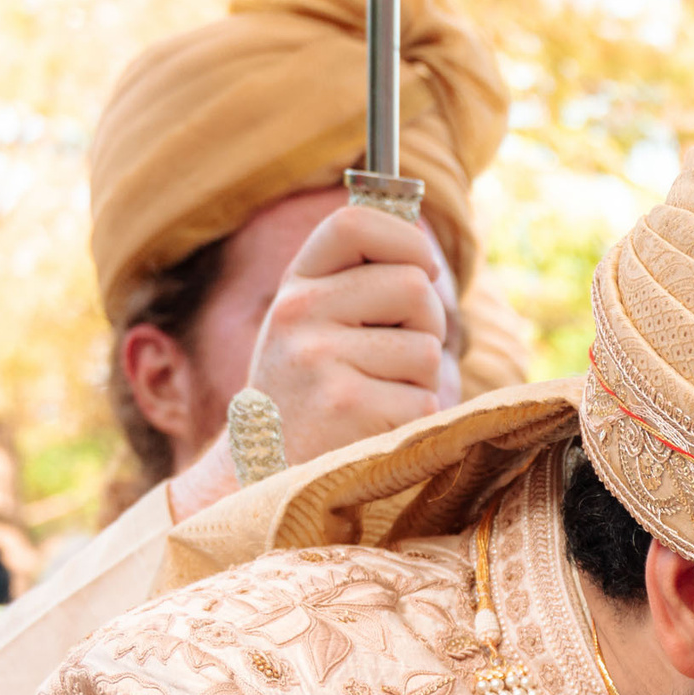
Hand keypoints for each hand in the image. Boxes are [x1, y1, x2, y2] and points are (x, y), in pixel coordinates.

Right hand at [248, 203, 461, 459]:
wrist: (266, 471)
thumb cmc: (313, 390)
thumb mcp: (318, 324)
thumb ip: (359, 281)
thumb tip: (421, 236)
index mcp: (297, 285)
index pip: (353, 224)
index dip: (406, 240)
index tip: (422, 267)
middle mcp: (298, 313)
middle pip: (414, 287)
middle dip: (427, 324)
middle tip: (396, 357)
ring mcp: (319, 359)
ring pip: (427, 350)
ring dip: (420, 380)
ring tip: (376, 396)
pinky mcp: (346, 407)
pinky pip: (425, 399)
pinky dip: (415, 418)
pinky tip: (374, 427)